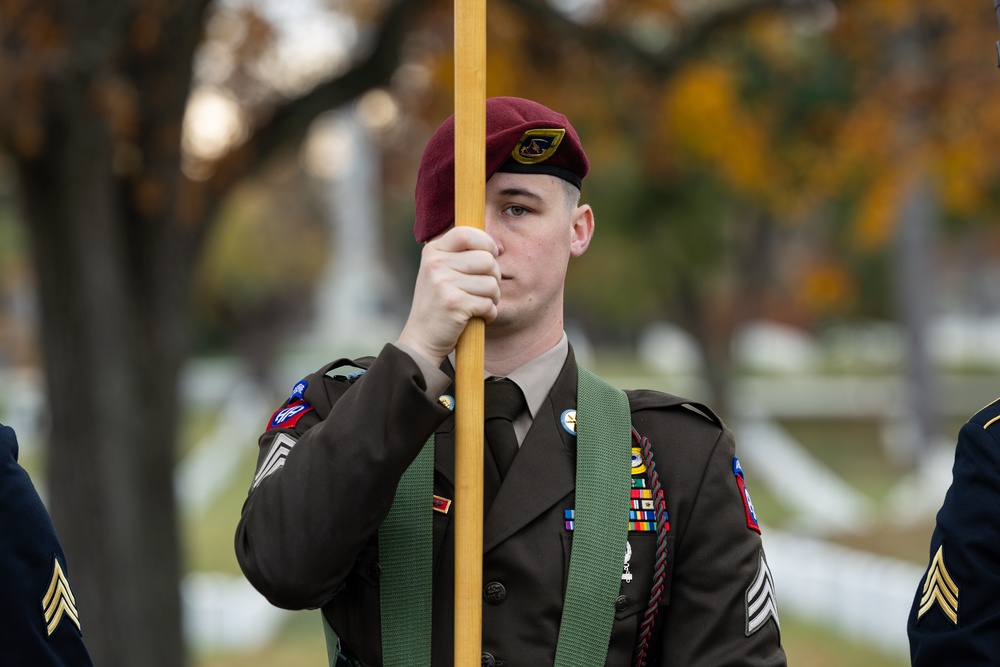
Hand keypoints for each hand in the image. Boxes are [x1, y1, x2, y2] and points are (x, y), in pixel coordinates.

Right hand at [396, 226, 500, 366]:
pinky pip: (488, 303)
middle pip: (487, 260)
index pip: (467, 233)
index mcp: (433, 251)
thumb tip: (498, 247)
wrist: (421, 338)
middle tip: (485, 289)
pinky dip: (489, 313)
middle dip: (494, 276)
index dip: (486, 243)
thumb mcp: (442, 272)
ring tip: (479, 304)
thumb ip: (463, 255)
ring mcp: (442, 283)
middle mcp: (435, 263)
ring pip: (491, 283)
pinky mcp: (453, 303)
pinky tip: (478, 316)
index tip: (491, 256)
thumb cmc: (439, 303)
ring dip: (493, 298)